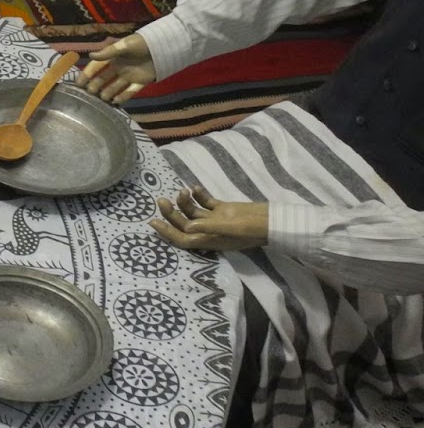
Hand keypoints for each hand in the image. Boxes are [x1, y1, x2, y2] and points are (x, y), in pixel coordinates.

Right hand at [78, 33, 155, 103]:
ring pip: (114, 86)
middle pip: (103, 79)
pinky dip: (123, 96)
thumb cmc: (141, 43)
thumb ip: (108, 52)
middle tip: (91, 93)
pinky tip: (116, 101)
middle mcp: (118, 67)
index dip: (87, 74)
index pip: (96, 67)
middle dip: (96, 86)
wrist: (163, 46)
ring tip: (103, 98)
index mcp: (113, 57)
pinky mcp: (140, 82)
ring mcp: (129, 76)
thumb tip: (90, 56)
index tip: (79, 84)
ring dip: (108, 93)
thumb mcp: (124, 45)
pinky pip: (129, 91)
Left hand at [149, 186, 268, 252]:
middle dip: (171, 213)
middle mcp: (210, 231)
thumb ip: (210, 226)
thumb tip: (188, 226)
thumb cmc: (255, 228)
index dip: (167, 233)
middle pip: (184, 224)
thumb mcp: (232, 228)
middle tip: (160, 200)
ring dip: (185, 201)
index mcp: (210, 241)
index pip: (182, 240)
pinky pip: (207, 202)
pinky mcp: (225, 209)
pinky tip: (195, 187)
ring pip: (194, 212)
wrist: (275, 220)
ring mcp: (217, 220)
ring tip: (183, 190)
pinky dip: (199, 195)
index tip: (152, 222)